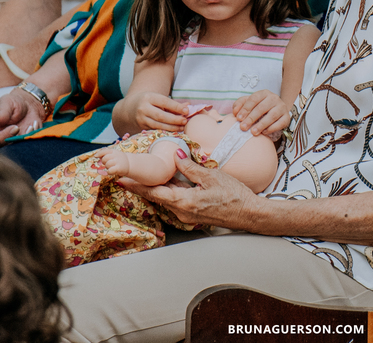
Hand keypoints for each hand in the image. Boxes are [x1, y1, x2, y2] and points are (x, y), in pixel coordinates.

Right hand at [0, 88, 45, 145]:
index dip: (3, 136)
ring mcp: (13, 142)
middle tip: (27, 128)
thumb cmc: (13, 103)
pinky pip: (29, 144)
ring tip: (32, 124)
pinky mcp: (24, 142)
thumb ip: (2, 112)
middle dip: (18, 140)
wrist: (27, 105)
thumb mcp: (6, 103)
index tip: (15, 127)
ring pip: (18, 148)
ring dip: (27, 138)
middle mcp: (1, 138)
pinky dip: (34, 135)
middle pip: (5, 148)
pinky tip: (35, 123)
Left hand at [94, 148, 128, 177]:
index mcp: (114, 151)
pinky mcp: (119, 168)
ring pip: (107, 165)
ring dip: (108, 167)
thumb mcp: (114, 154)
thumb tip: (96, 155)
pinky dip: (109, 172)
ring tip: (112, 167)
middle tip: (108, 163)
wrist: (130, 164)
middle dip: (104, 162)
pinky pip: (109, 170)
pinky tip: (112, 171)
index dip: (99, 153)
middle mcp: (116, 155)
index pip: (105, 151)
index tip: (95, 156)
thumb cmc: (119, 159)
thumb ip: (106, 154)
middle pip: (104, 158)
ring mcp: (118, 162)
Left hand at [122, 149, 256, 227]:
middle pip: (157, 197)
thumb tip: (176, 156)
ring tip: (145, 176)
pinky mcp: (194, 214)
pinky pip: (177, 201)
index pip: (154, 193)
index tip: (122, 179)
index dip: (136, 186)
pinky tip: (169, 182)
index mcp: (184, 202)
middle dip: (143, 186)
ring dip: (157, 188)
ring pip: (167, 199)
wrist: (250, 214)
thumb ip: (191, 168)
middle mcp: (182, 212)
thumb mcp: (212, 176)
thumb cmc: (234, 196)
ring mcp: (188, 215)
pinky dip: (170, 191)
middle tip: (128, 175)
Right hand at [123, 91, 188, 131]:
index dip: (176, 107)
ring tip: (182, 127)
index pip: (164, 102)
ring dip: (171, 127)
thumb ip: (172, 103)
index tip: (186, 110)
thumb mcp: (157, 98)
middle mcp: (143, 108)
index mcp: (148, 97)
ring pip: (158, 125)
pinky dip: (165, 131)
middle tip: (185, 121)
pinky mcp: (141, 128)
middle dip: (174, 119)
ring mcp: (141, 120)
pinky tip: (174, 132)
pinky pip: (155, 130)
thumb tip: (188, 106)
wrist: (128, 109)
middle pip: (161, 116)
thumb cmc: (148, 102)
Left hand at [233, 90, 290, 137]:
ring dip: (261, 124)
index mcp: (263, 93)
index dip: (245, 109)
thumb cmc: (259, 107)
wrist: (276, 111)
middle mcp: (274, 98)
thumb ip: (239, 105)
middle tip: (243, 127)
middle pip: (261, 108)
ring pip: (272, 116)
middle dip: (251, 118)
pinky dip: (272, 128)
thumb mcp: (249, 103)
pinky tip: (264, 132)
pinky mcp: (287, 117)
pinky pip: (280, 123)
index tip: (238, 118)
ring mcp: (282, 107)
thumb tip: (235, 112)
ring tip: (253, 132)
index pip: (253, 99)